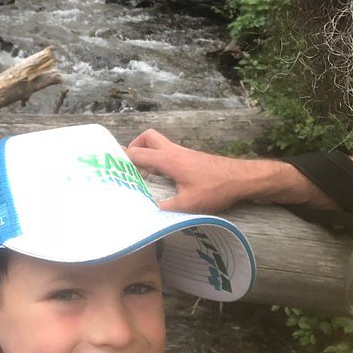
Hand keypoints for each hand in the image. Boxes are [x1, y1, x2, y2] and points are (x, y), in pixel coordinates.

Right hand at [126, 128, 243, 213]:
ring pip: (158, 144)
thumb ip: (166, 208)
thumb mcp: (188, 204)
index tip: (111, 167)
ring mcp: (182, 153)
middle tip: (130, 165)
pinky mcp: (190, 158)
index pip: (137, 153)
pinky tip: (162, 179)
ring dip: (148, 154)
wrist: (241, 178)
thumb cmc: (215, 188)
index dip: (122, 158)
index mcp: (168, 159)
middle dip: (135, 147)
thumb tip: (147, 214)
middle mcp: (173, 151)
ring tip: (144, 175)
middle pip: (147, 137)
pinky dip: (159, 160)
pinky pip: (168, 153)